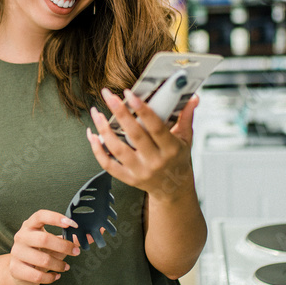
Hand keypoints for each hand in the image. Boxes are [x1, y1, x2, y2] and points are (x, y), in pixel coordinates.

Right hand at [8, 210, 81, 284]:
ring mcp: (16, 253)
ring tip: (65, 267)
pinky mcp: (15, 269)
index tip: (72, 224)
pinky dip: (50, 277)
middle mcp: (21, 236)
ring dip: (59, 265)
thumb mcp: (55, 243)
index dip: (56, 218)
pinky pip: (37, 275)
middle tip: (76, 252)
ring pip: (42, 260)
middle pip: (44, 238)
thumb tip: (98, 232)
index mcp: (30, 225)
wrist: (19, 271)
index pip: (40, 216)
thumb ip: (73, 238)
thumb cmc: (41, 252)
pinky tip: (56, 276)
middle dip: (63, 246)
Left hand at [86, 88, 198, 202]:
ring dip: (104, 129)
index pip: (156, 127)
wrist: (174, 190)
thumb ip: (186, 117)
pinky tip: (92, 134)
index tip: (130, 95)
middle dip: (119, 113)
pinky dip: (97, 149)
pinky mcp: (128, 178)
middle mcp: (155, 161)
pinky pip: (108, 164)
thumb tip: (193, 98)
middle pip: (134, 135)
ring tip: (97, 112)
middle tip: (108, 95)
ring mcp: (139, 171)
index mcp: (171, 149)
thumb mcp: (186, 139)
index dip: (143, 110)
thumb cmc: (178, 160)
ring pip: (117, 149)